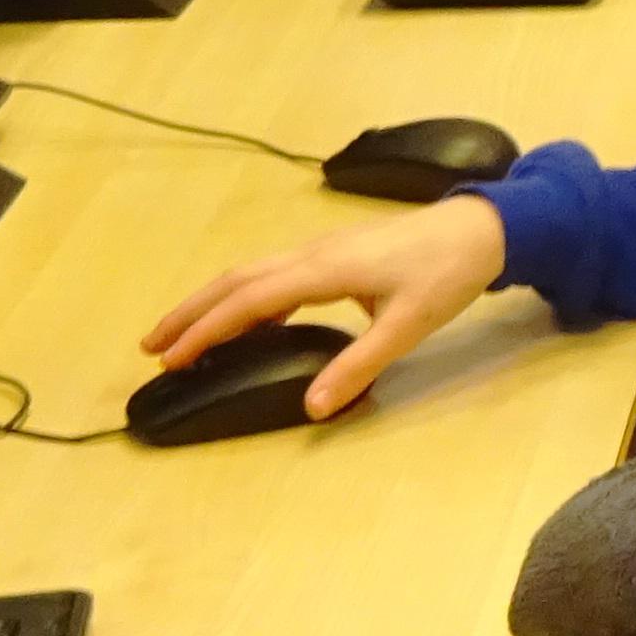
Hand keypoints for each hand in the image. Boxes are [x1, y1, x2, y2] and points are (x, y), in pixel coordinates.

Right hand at [140, 195, 508, 421]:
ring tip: (183, 336)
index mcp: (323, 270)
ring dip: (214, 303)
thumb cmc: (447, 274)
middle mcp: (313, 254)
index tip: (171, 358)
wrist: (483, 229)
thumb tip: (311, 406)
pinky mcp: (336, 253)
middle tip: (152, 346)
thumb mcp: (406, 327)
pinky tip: (249, 323)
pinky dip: (248, 298)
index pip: (248, 301)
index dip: (207, 331)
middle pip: (236, 281)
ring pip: (252, 274)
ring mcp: (323, 249)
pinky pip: (275, 274)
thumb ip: (358, 366)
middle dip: (191, 313)